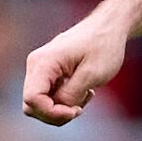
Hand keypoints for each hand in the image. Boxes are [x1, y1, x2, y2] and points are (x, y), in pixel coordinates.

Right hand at [20, 5, 129, 126]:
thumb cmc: (103, 46)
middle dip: (56, 114)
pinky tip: (84, 90)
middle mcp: (36, 64)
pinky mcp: (48, 72)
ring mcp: (41, 68)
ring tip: (86, 95)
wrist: (109, 27)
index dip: (51, 113)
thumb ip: (70, 95)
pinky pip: (49, 96)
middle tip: (80, 108)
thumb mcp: (91, 74)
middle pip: (31, 105)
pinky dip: (65, 100)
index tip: (75, 111)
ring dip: (62, 108)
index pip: (32, 99)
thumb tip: (56, 109)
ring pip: (40, 103)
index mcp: (44, 62)